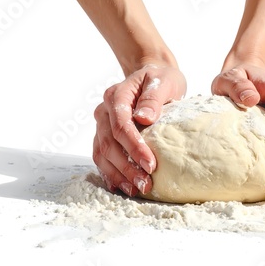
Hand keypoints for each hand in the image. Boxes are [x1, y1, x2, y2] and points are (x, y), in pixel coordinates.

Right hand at [93, 64, 185, 196]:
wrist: (151, 76)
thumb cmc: (160, 79)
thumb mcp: (163, 82)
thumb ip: (153, 98)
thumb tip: (144, 118)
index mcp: (116, 96)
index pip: (121, 126)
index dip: (134, 147)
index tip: (151, 165)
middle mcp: (104, 111)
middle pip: (109, 144)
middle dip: (126, 167)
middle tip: (145, 184)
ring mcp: (101, 125)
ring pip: (102, 154)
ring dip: (117, 175)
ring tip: (135, 190)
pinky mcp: (103, 136)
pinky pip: (101, 157)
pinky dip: (110, 174)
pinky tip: (121, 187)